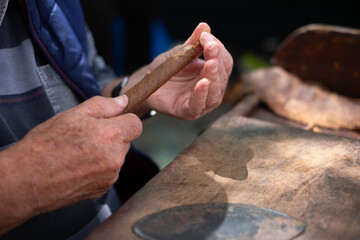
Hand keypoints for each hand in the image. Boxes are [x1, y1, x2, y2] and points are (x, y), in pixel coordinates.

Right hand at [0, 95, 141, 232]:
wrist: (27, 179)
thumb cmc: (46, 145)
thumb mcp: (74, 114)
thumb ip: (104, 106)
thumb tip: (123, 102)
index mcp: (111, 136)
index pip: (136, 124)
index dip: (124, 119)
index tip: (112, 121)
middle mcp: (115, 158)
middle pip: (126, 141)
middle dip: (112, 136)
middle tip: (87, 136)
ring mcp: (110, 176)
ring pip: (116, 157)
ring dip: (105, 153)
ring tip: (79, 152)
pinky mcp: (102, 189)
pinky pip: (108, 172)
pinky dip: (98, 168)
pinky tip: (78, 166)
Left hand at [124, 22, 232, 119]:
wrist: (145, 85)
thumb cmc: (164, 71)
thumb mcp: (179, 54)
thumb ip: (192, 43)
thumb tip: (204, 26)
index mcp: (211, 74)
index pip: (224, 62)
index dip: (219, 49)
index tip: (206, 37)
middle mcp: (210, 89)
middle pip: (222, 76)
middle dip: (217, 60)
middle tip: (210, 47)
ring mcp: (201, 103)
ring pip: (215, 93)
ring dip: (213, 77)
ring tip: (210, 63)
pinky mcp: (188, 112)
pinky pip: (198, 105)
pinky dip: (202, 95)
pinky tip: (203, 83)